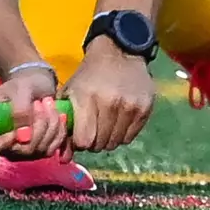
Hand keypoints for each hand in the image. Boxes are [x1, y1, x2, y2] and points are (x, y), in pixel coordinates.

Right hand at [0, 65, 67, 159]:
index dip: (0, 144)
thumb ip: (19, 110)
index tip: (15, 129)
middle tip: (40, 102)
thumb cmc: (22, 84)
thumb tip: (24, 137)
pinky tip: (59, 115)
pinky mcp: (37, 151)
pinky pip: (51, 148)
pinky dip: (59, 130)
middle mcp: (1, 145)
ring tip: (49, 102)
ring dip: (50, 125)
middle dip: (37, 126)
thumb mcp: (19, 90)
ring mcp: (20, 151)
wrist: (37, 86)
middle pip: (20, 151)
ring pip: (38, 150)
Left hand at [63, 37, 156, 152]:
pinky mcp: (145, 109)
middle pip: (100, 144)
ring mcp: (130, 107)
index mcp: (87, 98)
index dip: (79, 142)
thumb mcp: (71, 92)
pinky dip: (121, 134)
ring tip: (104, 124)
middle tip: (92, 128)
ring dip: (107, 139)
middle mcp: (110, 104)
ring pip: (115, 143)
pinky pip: (130, 137)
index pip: (84, 141)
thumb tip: (64, 158)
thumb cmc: (89, 74)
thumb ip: (65, 124)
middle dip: (93, 141)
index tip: (79, 135)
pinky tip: (117, 120)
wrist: (120, 51)